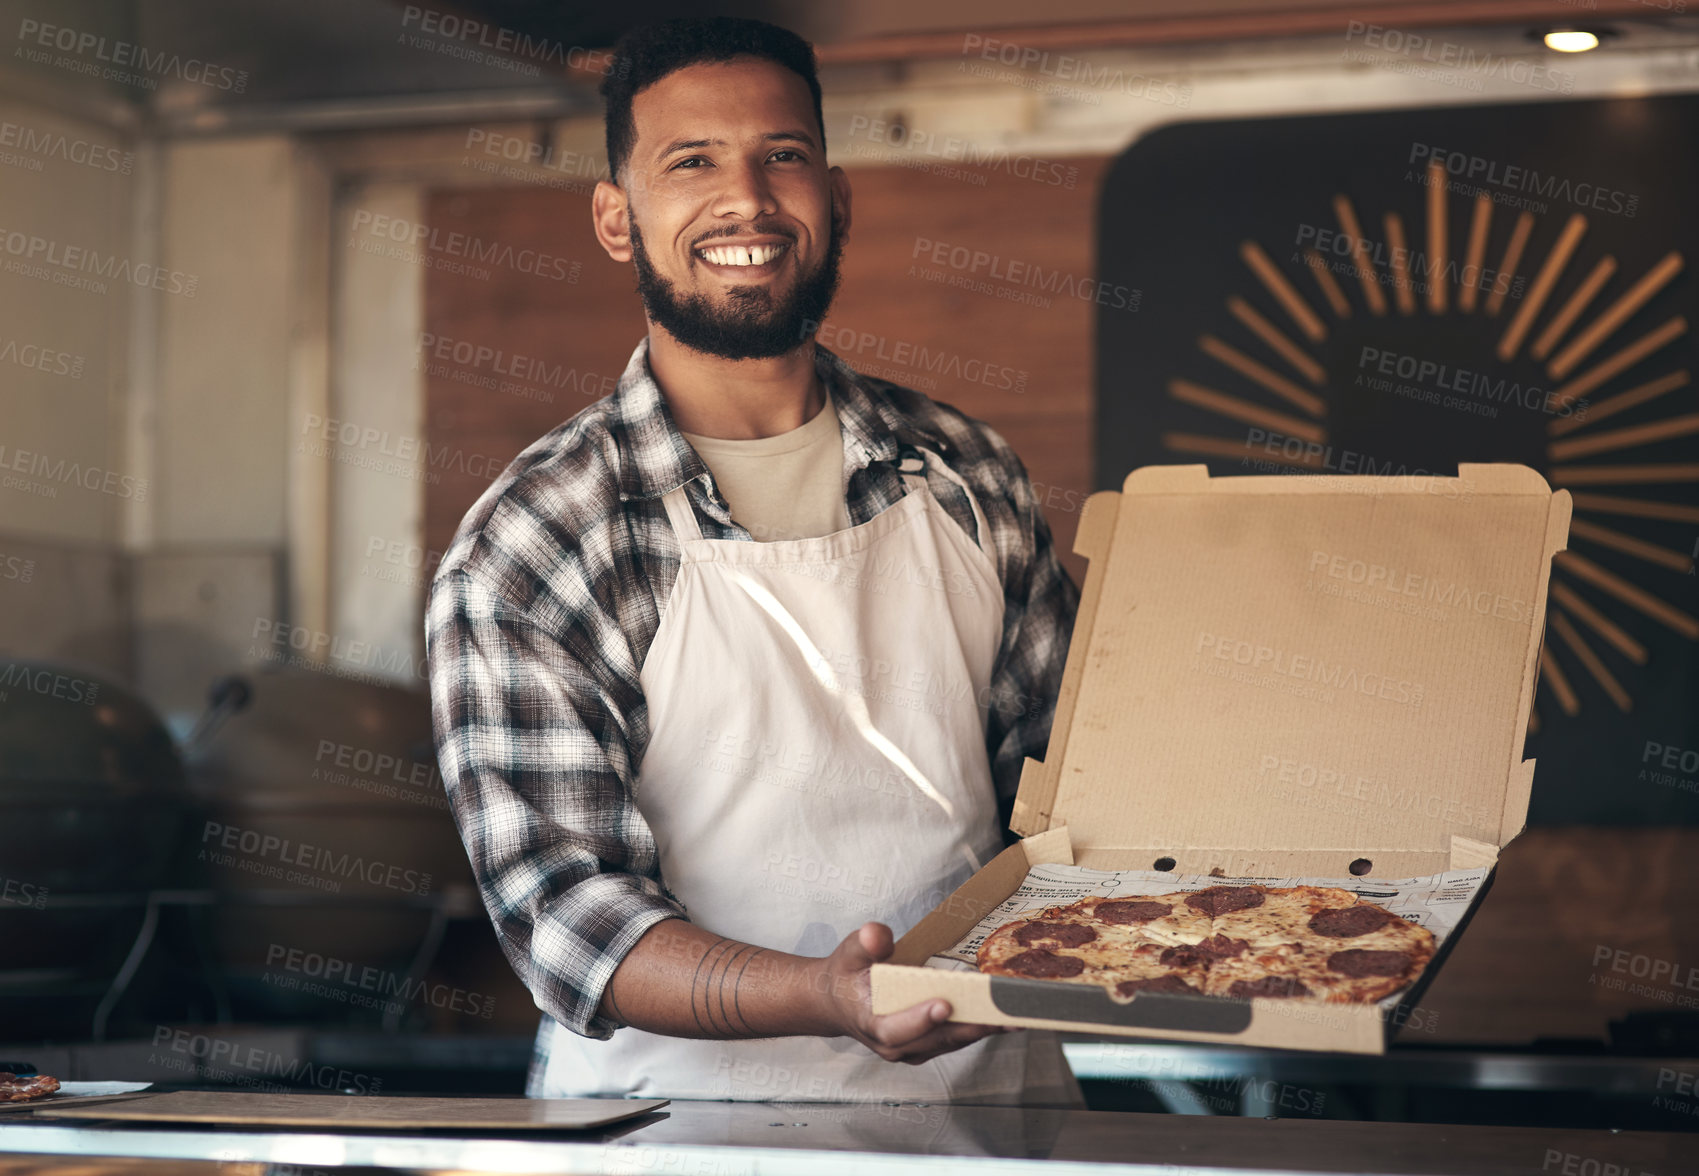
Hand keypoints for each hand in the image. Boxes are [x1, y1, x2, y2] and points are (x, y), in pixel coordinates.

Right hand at [814, 922, 1013, 1064]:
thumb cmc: (847, 974)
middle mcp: (893, 1044)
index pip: (895, 1029)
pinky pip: (956, 1038)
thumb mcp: (850, 951)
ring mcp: (913, 1048)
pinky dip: (980, 1026)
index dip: (919, 1019)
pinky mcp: (928, 1045)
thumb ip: (865, 943)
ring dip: (984, 1028)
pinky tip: (1006, 1014)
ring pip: (952, 1040)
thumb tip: (877, 935)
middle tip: (1003, 1012)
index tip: (942, 1004)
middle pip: (935, 1038)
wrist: (839, 1000)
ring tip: (1016, 1012)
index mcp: (871, 1022)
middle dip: (971, 1024)